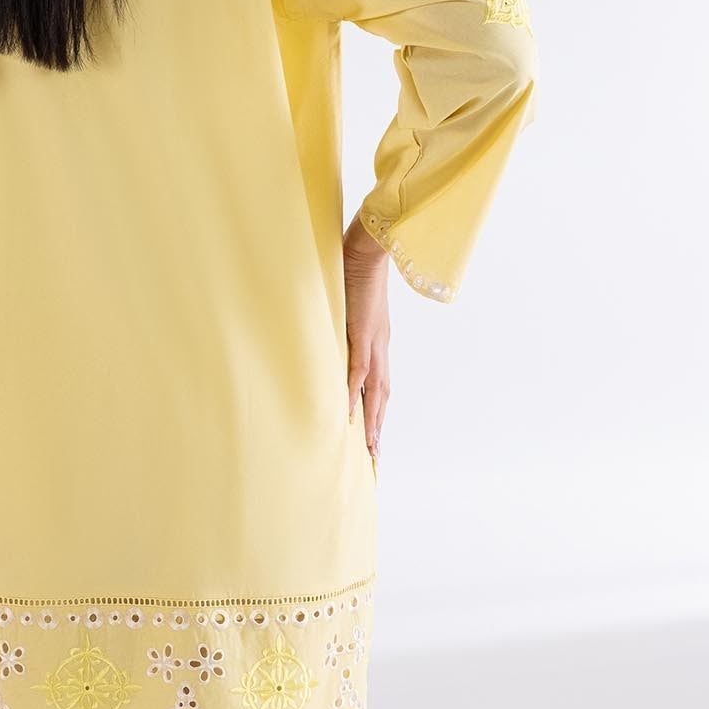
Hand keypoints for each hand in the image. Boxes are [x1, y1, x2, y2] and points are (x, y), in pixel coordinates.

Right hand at [342, 220, 390, 459]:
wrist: (366, 247)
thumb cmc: (355, 271)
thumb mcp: (347, 307)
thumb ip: (341, 327)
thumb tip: (326, 340)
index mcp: (377, 342)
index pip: (378, 387)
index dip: (376, 414)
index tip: (373, 442)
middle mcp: (380, 347)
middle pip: (382, 398)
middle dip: (378, 430)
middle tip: (374, 460)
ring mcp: (373, 342)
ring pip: (375, 392)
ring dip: (371, 422)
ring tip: (367, 450)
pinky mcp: (363, 333)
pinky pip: (358, 371)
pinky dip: (353, 395)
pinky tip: (348, 416)